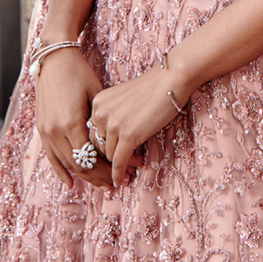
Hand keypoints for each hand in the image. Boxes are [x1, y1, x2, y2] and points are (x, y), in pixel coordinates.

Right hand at [34, 46, 111, 188]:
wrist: (54, 60)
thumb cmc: (79, 73)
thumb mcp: (96, 95)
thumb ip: (101, 122)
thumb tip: (116, 143)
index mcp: (72, 123)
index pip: (92, 158)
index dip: (109, 169)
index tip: (125, 172)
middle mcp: (56, 131)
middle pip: (80, 166)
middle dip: (100, 177)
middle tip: (118, 181)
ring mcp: (46, 132)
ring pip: (67, 165)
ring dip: (85, 177)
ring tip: (103, 183)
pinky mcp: (42, 130)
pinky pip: (51, 157)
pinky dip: (60, 172)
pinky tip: (71, 184)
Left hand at [87, 61, 187, 187]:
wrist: (170, 80)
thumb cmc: (152, 88)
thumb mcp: (123, 99)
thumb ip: (112, 116)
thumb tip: (110, 142)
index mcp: (98, 104)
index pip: (91, 134)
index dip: (100, 148)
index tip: (108, 158)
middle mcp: (101, 114)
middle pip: (96, 147)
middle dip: (105, 161)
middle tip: (116, 170)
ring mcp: (114, 125)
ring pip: (109, 156)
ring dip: (119, 166)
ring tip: (130, 170)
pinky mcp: (128, 135)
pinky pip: (119, 161)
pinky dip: (118, 173)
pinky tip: (120, 181)